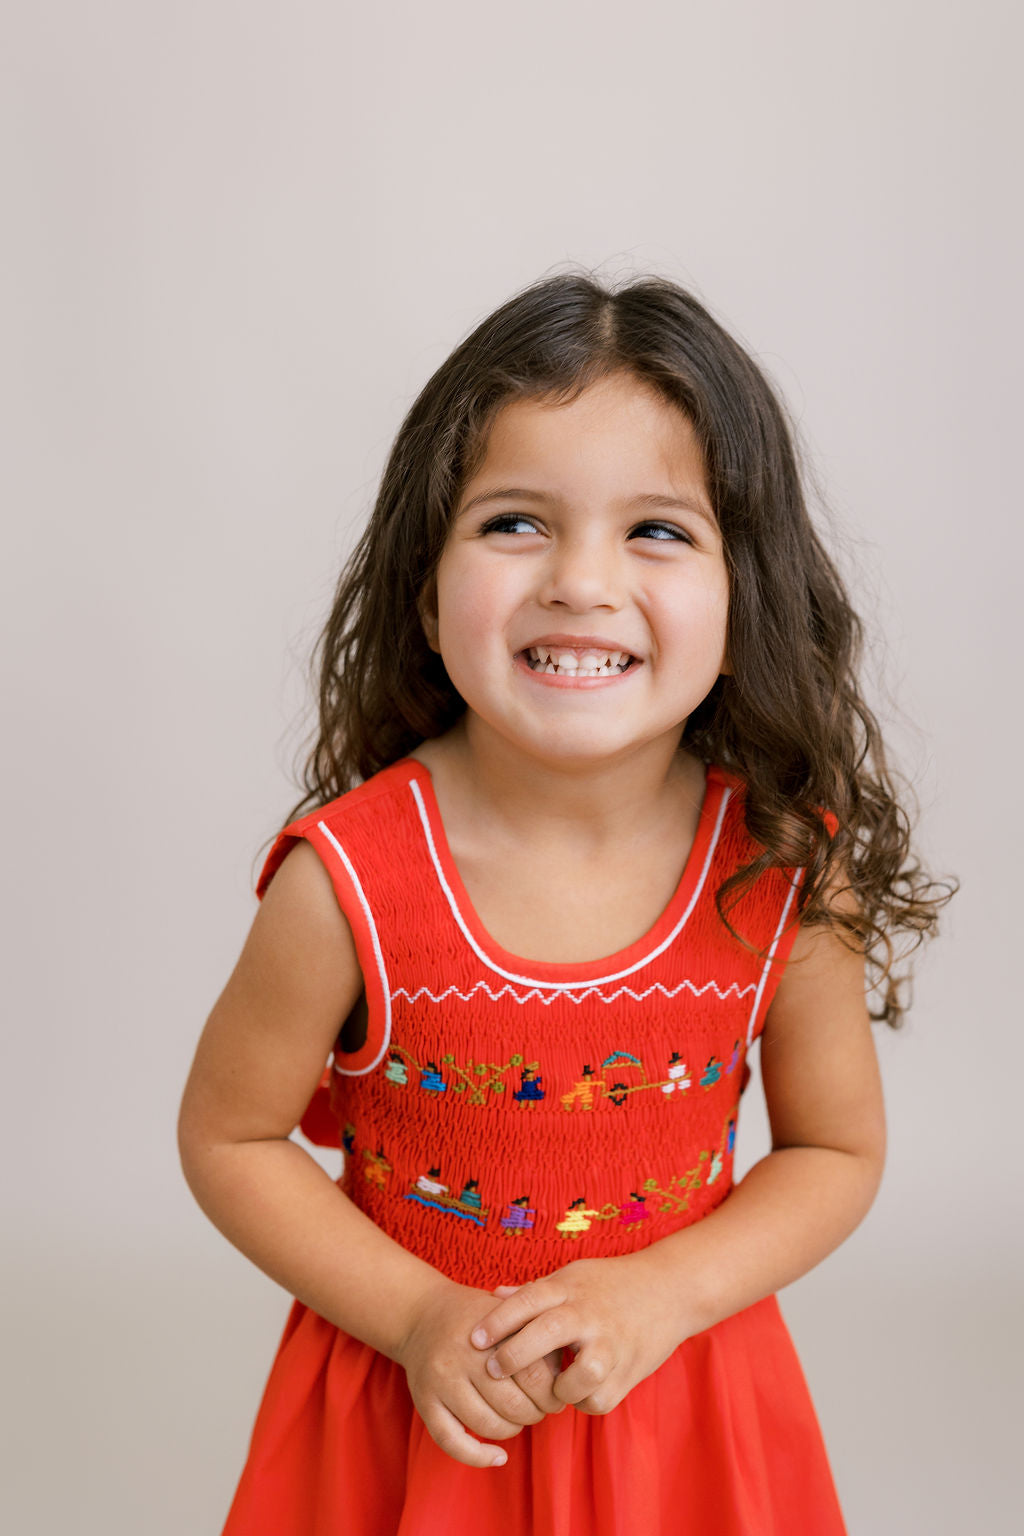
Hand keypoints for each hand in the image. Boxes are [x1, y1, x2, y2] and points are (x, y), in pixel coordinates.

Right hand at [395, 1277, 562, 1468]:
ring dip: (511, 1430)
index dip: (552, 1393)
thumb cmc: (478, 1318)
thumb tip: (566, 1376)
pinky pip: (451, 1441)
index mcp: (490, 1332)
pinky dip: (478, 1456)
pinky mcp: (424, 1402)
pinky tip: (498, 1457)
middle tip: (540, 1409)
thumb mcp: (508, 1313)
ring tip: (518, 1420)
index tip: (556, 1395)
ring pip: (486, 1424)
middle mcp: (463, 1356)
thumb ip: (536, 1336)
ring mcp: (440, 1381)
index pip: (534, 1374)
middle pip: (513, 1404)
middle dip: (535, 1414)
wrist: (421, 1313)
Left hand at [469, 1253, 692, 1415]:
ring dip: (558, 1388)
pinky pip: (597, 1399)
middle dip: (514, 1356)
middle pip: (546, 1334)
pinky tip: (580, 1391)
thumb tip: (493, 1296)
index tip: (474, 1339)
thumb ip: (535, 1291)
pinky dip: (583, 1402)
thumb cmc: (610, 1283)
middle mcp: (590, 1314)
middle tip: (494, 1370)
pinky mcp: (629, 1371)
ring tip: (552, 1386)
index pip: (528, 1299)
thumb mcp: (573, 1276)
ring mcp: (612, 1344)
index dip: (498, 1320)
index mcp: (571, 1288)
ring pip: (578, 1377)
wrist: (669, 1290)